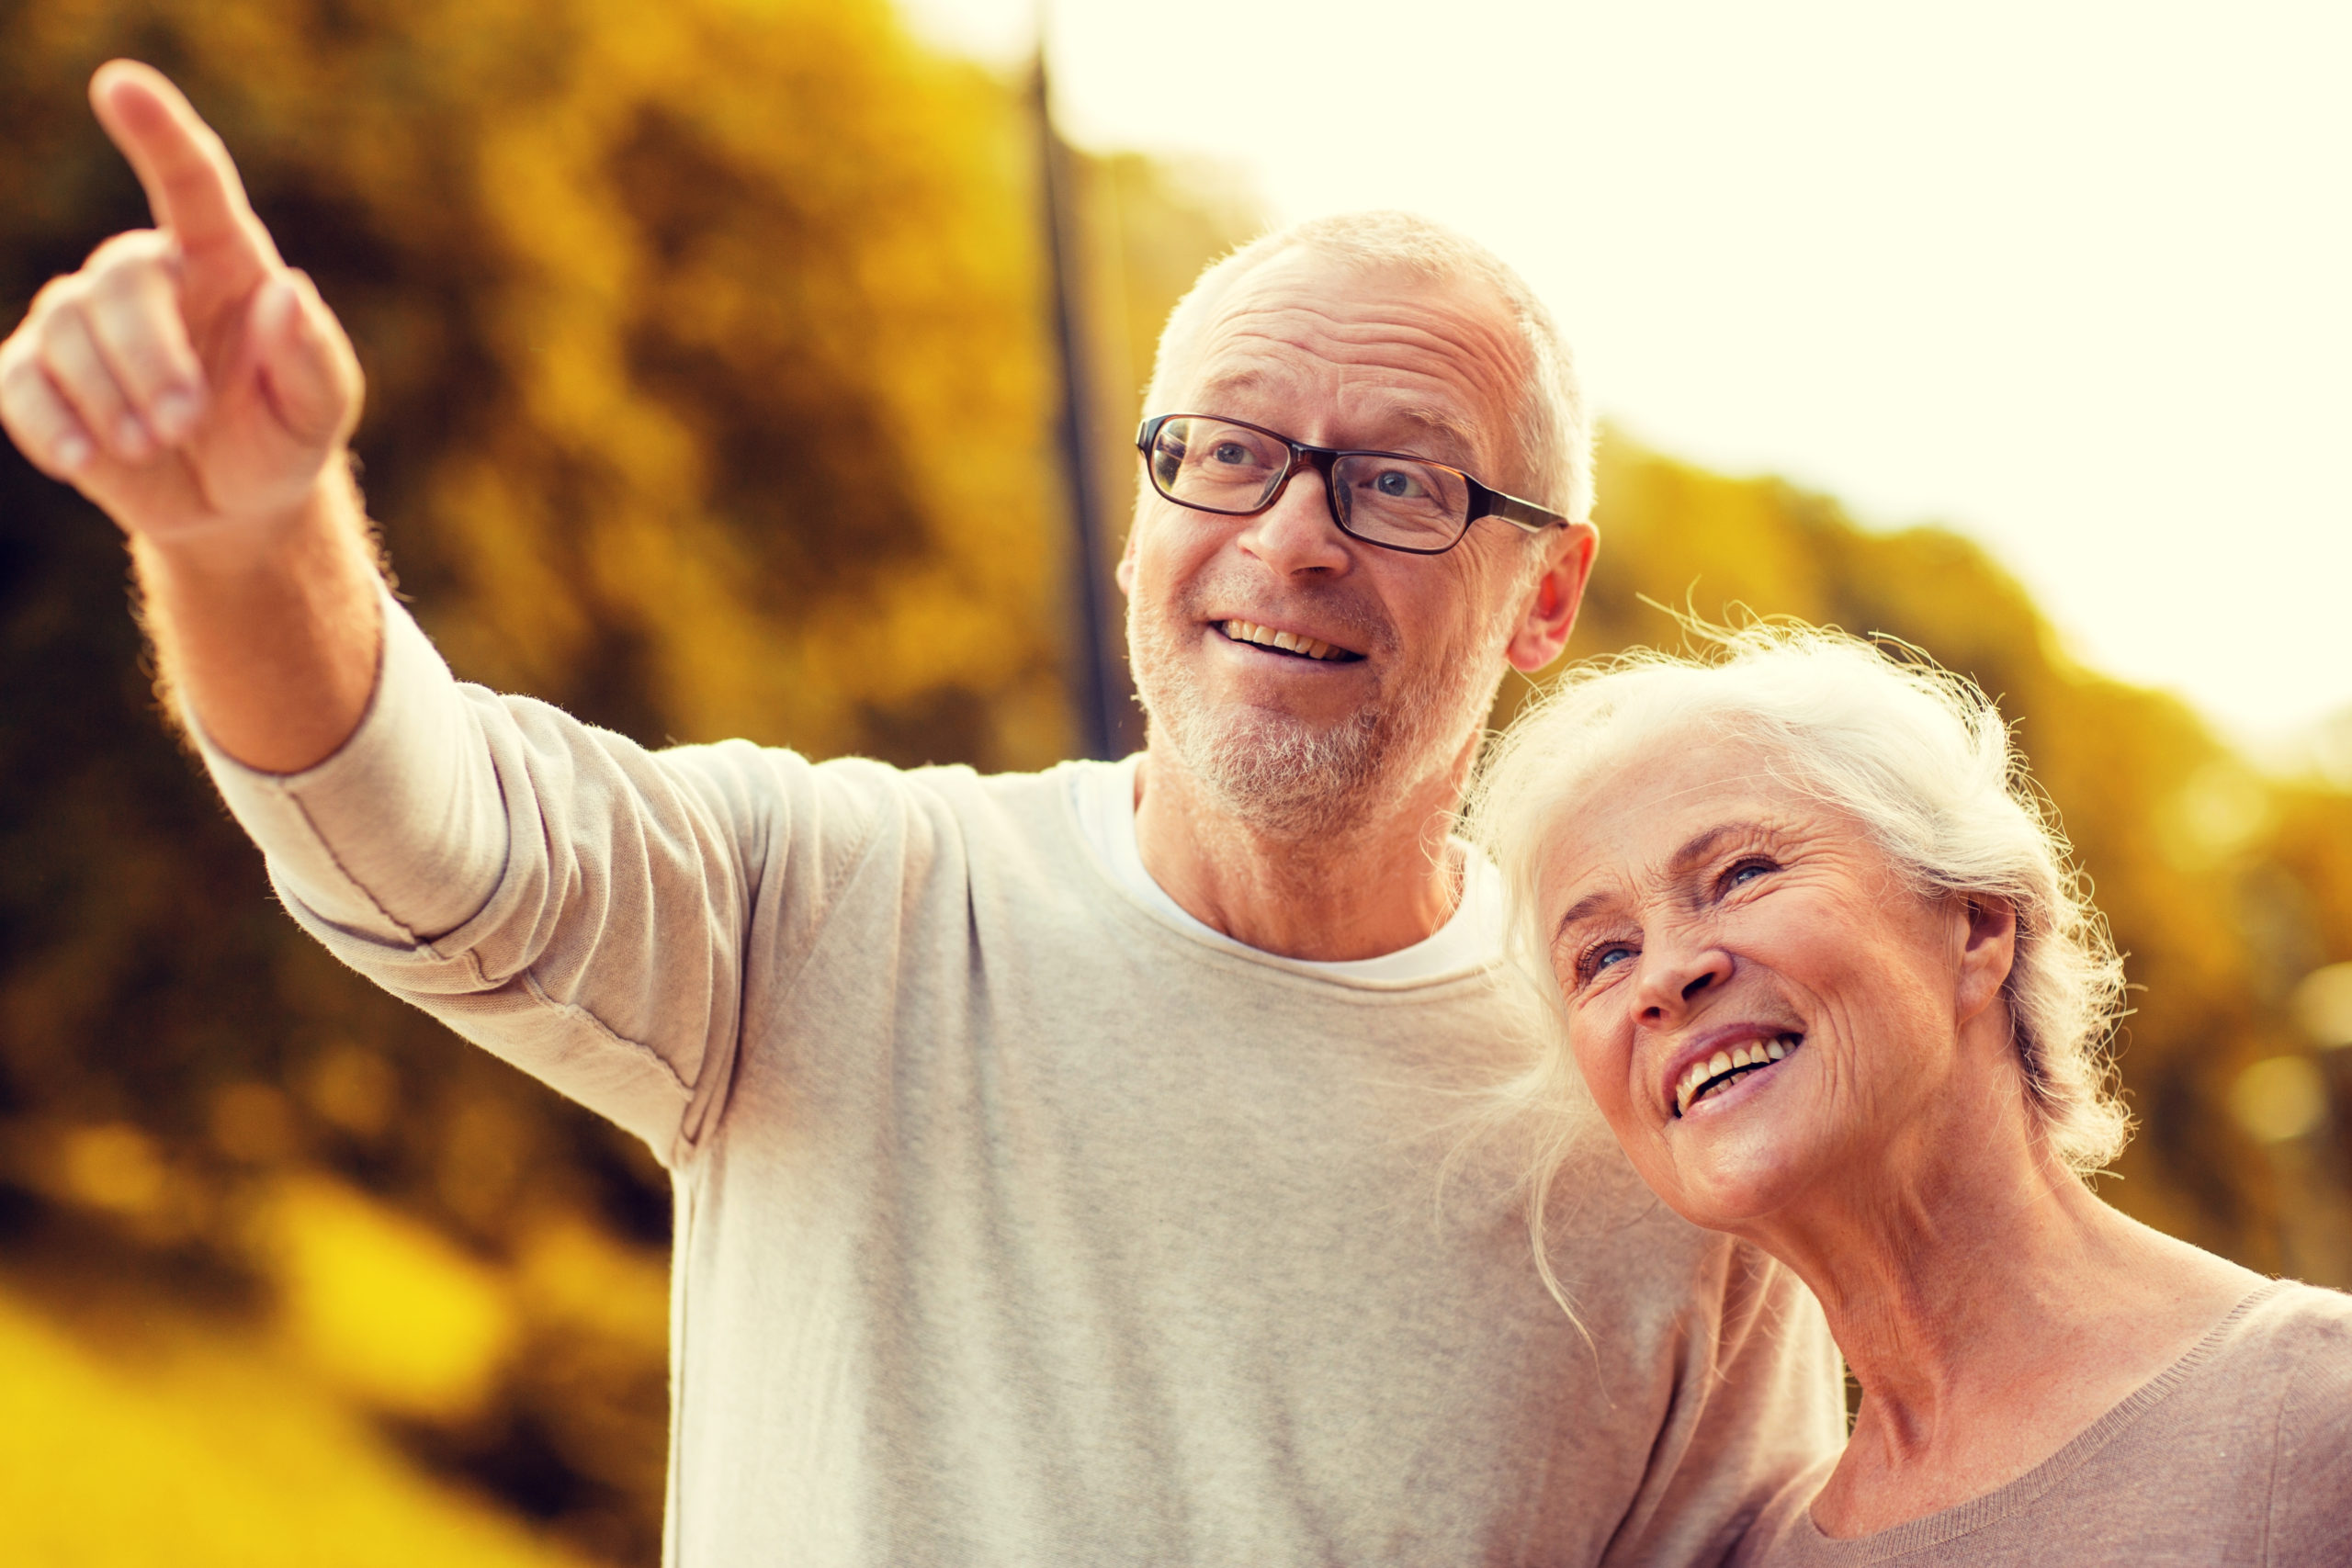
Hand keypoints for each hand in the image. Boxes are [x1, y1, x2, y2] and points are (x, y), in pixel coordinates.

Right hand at [0, 60, 362, 545]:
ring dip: (111, 399)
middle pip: (119, 283)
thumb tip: (289, 292)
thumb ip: (314, 356)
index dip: (157, 131)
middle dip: (151, 358)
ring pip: (65, 332)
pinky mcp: (37, 373)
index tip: (119, 84)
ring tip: (154, 446)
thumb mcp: (321, 409)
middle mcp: (145, 274)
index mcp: (222, 259)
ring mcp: (81, 320)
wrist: (235, 503)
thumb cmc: (282, 435)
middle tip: (185, 422)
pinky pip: (18, 383)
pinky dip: (50, 424)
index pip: (190, 181)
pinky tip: (85, 459)